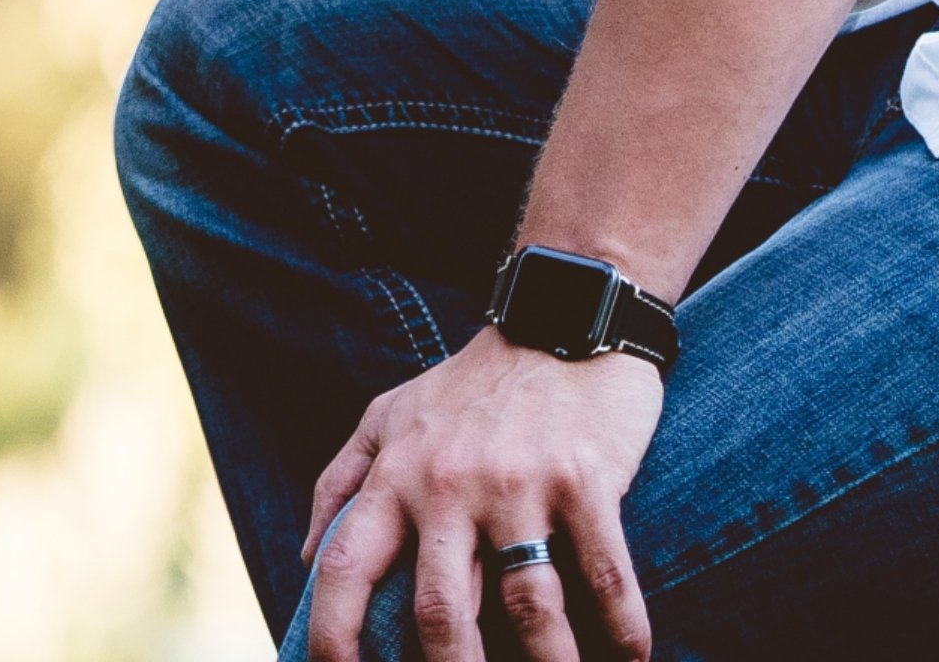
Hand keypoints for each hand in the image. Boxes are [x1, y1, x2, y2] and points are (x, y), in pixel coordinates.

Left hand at [301, 330, 659, 661]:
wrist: (560, 312)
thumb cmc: (471, 381)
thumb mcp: (388, 414)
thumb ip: (341, 481)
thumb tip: (306, 559)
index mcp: (397, 474)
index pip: (344, 568)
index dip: (331, 639)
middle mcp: (450, 483)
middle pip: (441, 614)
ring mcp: (520, 483)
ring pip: (528, 609)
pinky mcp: (585, 480)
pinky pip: (604, 576)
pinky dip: (623, 631)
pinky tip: (632, 660)